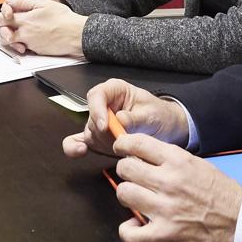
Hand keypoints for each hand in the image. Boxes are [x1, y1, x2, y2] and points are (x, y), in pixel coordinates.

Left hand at [0, 0, 86, 56]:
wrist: (75, 34)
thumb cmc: (63, 18)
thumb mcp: (43, 3)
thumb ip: (23, 1)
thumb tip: (9, 0)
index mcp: (25, 20)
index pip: (1, 18)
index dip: (0, 14)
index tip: (5, 11)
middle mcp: (24, 34)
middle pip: (2, 32)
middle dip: (1, 25)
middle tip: (6, 20)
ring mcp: (29, 43)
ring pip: (9, 42)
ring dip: (8, 36)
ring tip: (13, 30)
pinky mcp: (35, 50)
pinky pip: (21, 47)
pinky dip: (20, 43)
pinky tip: (26, 37)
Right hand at [62, 79, 188, 158]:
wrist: (166, 129)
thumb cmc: (160, 115)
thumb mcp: (152, 114)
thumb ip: (135, 118)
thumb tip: (120, 120)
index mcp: (115, 90)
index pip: (97, 95)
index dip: (97, 110)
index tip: (105, 126)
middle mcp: (104, 104)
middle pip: (92, 118)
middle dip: (106, 132)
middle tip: (123, 140)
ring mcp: (99, 122)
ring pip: (91, 133)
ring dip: (105, 143)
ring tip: (123, 147)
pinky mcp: (98, 137)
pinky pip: (80, 141)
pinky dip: (75, 147)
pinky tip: (80, 151)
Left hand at [113, 134, 241, 241]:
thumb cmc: (223, 195)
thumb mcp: (199, 165)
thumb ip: (171, 160)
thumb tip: (143, 157)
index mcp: (179, 161)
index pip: (137, 143)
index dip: (123, 145)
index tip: (121, 148)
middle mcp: (169, 182)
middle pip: (125, 168)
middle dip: (126, 171)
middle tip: (134, 177)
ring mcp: (165, 209)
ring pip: (124, 194)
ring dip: (128, 197)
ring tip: (138, 200)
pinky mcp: (164, 235)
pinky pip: (129, 232)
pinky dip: (129, 230)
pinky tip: (138, 224)